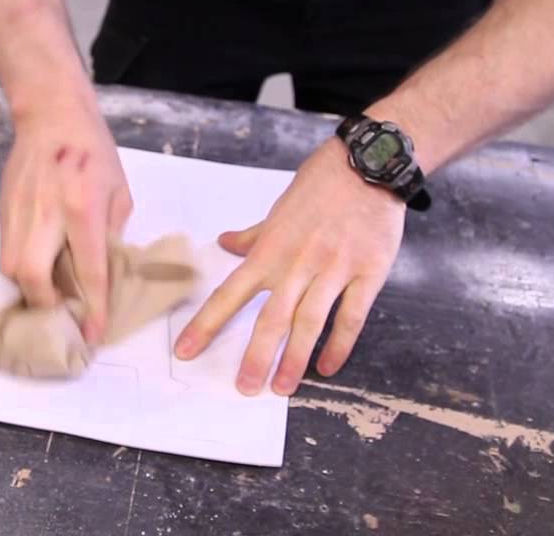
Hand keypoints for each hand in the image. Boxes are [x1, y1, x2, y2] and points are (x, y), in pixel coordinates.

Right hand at [0, 86, 132, 342]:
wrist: (52, 116)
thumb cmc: (94, 152)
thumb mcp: (119, 192)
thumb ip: (111, 233)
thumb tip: (102, 271)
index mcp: (82, 209)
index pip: (88, 270)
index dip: (92, 308)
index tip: (93, 335)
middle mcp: (47, 214)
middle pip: (32, 276)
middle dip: (46, 306)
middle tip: (61, 316)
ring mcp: (19, 212)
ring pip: (12, 268)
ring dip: (30, 289)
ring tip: (48, 294)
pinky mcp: (3, 209)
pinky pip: (7, 251)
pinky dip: (20, 268)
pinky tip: (36, 268)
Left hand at [173, 139, 405, 394]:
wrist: (367, 166)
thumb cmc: (320, 186)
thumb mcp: (280, 210)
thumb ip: (254, 236)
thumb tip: (224, 244)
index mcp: (270, 250)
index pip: (230, 293)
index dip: (206, 324)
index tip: (185, 351)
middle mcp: (297, 264)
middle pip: (271, 318)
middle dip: (256, 356)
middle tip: (245, 388)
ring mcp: (334, 269)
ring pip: (310, 322)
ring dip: (295, 359)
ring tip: (283, 388)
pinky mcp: (367, 272)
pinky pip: (352, 317)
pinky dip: (340, 345)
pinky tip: (328, 367)